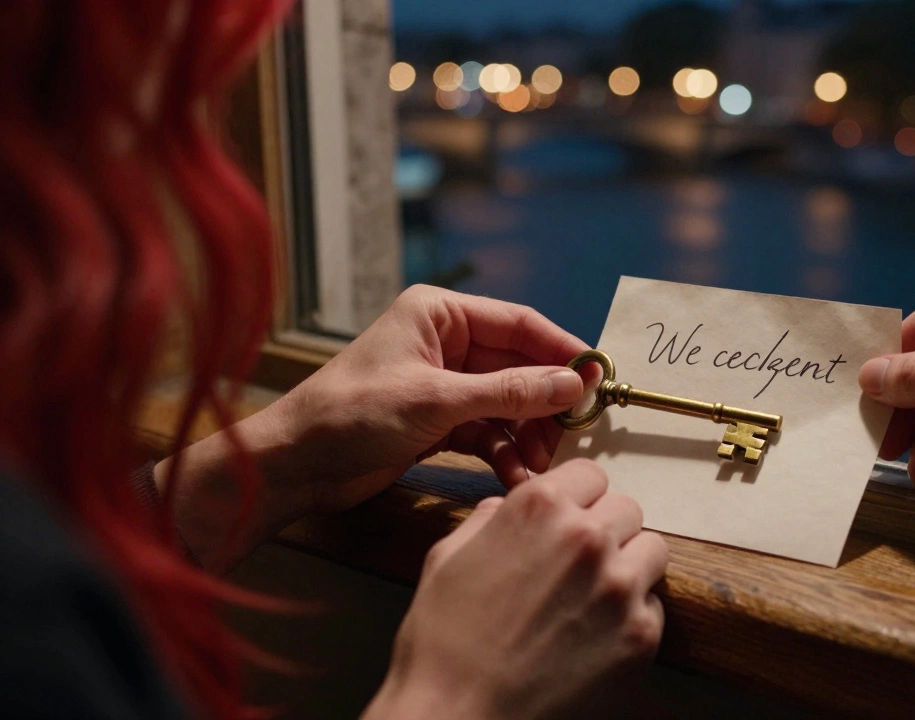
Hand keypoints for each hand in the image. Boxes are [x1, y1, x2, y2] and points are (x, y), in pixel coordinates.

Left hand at [270, 285, 589, 509]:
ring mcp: (444, 384)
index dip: (562, 351)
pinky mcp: (439, 422)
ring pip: (508, 404)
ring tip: (542, 466)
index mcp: (440, 315)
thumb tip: (573, 385)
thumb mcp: (437, 400)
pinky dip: (505, 452)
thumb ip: (509, 393)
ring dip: (528, 434)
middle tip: (577, 433)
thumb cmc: (352, 414)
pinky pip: (488, 431)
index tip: (600, 379)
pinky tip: (517, 476)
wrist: (295, 465)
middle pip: (519, 366)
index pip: (520, 324)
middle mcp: (446, 343)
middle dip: (547, 402)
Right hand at [363, 460, 668, 719]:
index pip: (591, 474)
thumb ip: (492, 518)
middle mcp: (588, 537)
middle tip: (579, 563)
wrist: (458, 718)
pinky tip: (594, 636)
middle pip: (627, 509)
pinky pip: (653, 606)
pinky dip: (631, 616)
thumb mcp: (448, 557)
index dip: (578, 498)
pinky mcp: (640, 635)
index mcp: (541, 506)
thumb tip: (510, 506)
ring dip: (628, 566)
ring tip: (594, 596)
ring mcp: (620, 587)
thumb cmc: (442, 643)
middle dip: (606, 530)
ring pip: (651, 550)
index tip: (570, 518)